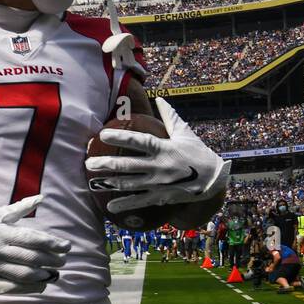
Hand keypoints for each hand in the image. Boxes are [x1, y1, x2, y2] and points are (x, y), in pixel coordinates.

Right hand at [0, 194, 70, 293]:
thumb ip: (19, 209)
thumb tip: (41, 198)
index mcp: (0, 231)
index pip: (33, 239)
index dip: (53, 244)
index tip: (67, 247)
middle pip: (33, 258)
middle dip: (53, 260)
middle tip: (63, 260)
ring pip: (25, 275)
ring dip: (44, 276)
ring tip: (54, 273)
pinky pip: (12, 287)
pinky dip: (29, 288)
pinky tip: (40, 285)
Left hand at [84, 97, 229, 212]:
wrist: (214, 180)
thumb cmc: (197, 153)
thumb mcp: (185, 133)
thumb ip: (169, 116)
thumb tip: (159, 98)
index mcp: (164, 147)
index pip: (138, 140)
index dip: (120, 137)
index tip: (102, 134)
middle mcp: (159, 166)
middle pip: (128, 165)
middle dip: (106, 164)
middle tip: (89, 163)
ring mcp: (159, 183)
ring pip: (129, 184)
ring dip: (109, 184)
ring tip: (92, 182)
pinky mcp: (161, 197)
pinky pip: (139, 201)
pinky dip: (124, 204)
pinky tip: (108, 205)